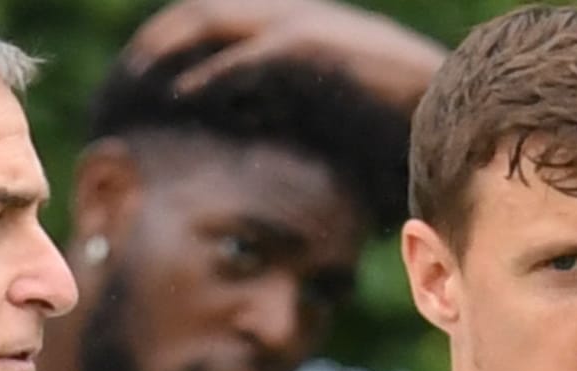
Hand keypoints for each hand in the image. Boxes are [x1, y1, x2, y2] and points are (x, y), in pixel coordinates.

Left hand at [125, 0, 445, 110]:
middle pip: (198, 16)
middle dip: (153, 45)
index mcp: (291, 32)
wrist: (458, 114)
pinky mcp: (316, 50)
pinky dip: (211, 77)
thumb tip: (243, 148)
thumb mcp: (326, 125)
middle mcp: (291, 18)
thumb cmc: (400, 131)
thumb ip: (284, 121)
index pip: (211, 26)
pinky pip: (248, 58)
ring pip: (212, 23)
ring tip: (133, 87)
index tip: (132, 87)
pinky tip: (180, 100)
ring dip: (167, 51)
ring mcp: (303, 27)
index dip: (168, 49)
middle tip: (118, 86)